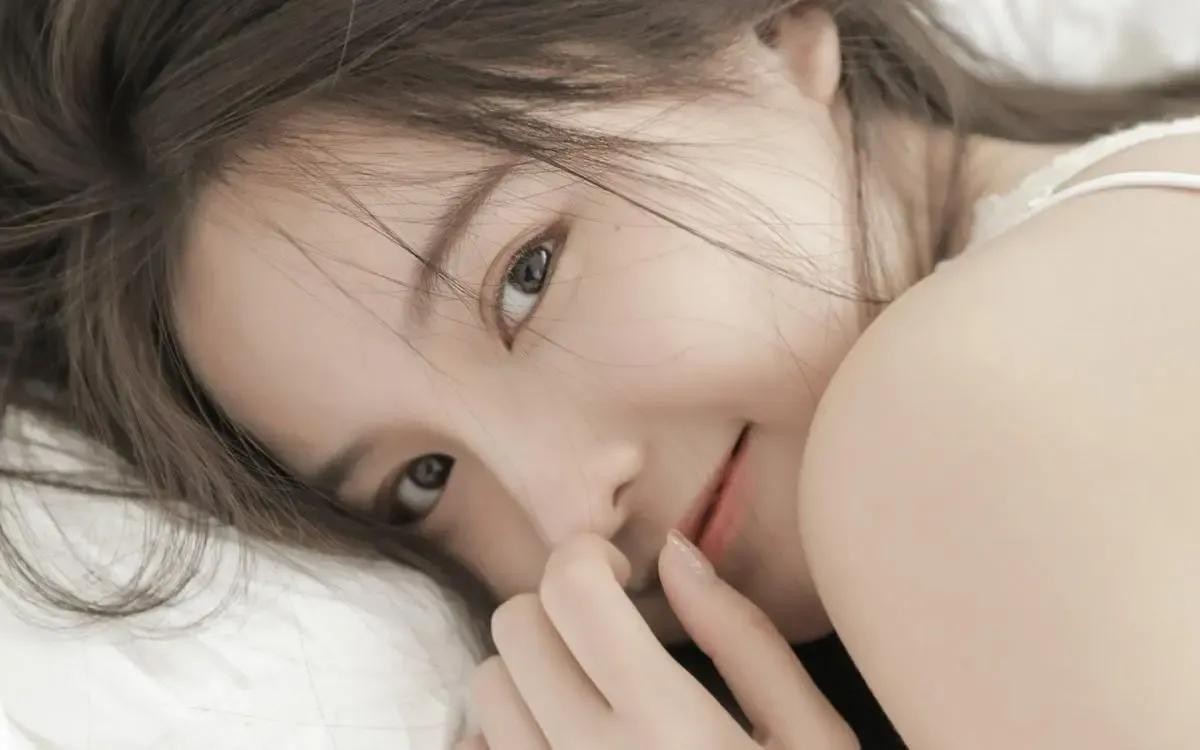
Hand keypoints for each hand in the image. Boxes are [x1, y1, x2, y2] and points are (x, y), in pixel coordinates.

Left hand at [459, 533, 857, 748]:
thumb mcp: (813, 737)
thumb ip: (744, 637)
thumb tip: (673, 551)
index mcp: (667, 722)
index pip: (572, 588)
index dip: (587, 556)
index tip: (619, 574)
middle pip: (514, 625)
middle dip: (555, 608)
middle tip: (606, 632)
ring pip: (484, 686)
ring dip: (528, 670)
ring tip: (588, 691)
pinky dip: (506, 733)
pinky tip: (563, 744)